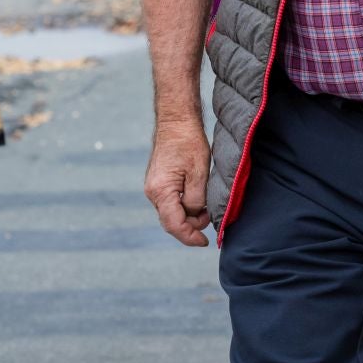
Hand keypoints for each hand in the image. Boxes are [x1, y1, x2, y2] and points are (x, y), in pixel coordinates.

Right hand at [144, 118, 211, 246]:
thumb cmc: (189, 142)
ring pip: (170, 213)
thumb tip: (195, 215)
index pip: (174, 225)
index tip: (205, 242)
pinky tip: (196, 201)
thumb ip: (196, 200)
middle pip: (170, 222)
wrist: (176, 121)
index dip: (190, 237)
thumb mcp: (199, 173)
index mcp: (161, 191)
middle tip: (210, 218)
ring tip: (205, 208)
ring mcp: (153, 187)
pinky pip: (169, 202)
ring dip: (188, 216)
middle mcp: (152, 192)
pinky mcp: (157, 182)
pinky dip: (182, 207)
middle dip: (191, 227)